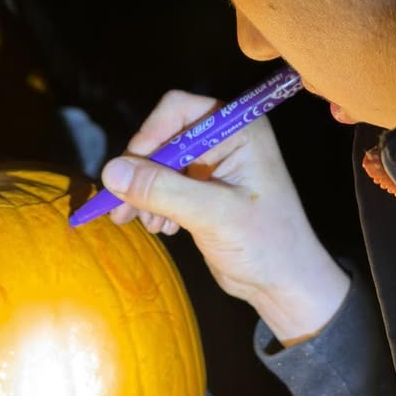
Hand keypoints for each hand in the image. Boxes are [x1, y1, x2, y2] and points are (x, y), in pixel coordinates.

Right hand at [100, 89, 348, 343]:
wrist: (285, 284)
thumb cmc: (266, 244)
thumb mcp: (213, 215)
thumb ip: (162, 190)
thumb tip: (110, 171)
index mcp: (239, 129)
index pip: (178, 111)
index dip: (148, 137)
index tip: (126, 173)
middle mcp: (225, 138)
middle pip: (163, 137)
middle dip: (141, 173)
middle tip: (119, 208)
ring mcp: (212, 163)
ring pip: (158, 163)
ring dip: (144, 193)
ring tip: (146, 225)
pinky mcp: (202, 188)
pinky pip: (163, 184)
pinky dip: (154, 204)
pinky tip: (161, 227)